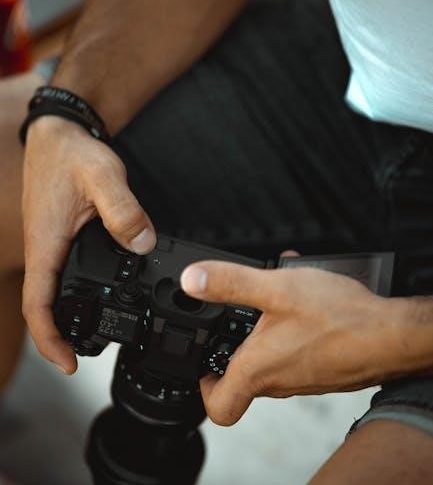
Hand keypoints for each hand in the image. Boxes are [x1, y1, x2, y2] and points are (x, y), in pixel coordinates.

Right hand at [22, 117, 155, 373]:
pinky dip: (78, 290)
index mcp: (47, 243)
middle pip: (45, 304)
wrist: (60, 134)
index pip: (39, 304)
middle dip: (62, 334)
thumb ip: (123, 212)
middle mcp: (45, 249)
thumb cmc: (73, 154)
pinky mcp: (61, 238)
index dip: (50, 338)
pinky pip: (65, 272)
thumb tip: (142, 244)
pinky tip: (101, 291)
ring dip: (70, 314)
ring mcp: (52, 245)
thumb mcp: (103, 178)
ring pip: (54, 290)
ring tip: (98, 329)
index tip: (68, 362)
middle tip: (88, 353)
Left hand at [180, 259, 404, 425]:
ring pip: (271, 360)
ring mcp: (302, 379)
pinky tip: (301, 302)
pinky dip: (289, 330)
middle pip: (243, 376)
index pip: (219, 407)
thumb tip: (192, 279)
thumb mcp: (276, 288)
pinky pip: (294, 353)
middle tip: (235, 318)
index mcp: (258, 370)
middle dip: (235, 345)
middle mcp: (279, 382)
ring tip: (271, 300)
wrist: (394, 336)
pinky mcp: (321, 369)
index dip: (203, 388)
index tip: (203, 362)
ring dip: (265, 331)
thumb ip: (230, 282)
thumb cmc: (340, 319)